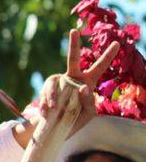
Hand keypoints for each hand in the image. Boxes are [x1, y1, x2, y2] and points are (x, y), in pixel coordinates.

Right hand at [12, 29, 120, 148]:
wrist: (54, 131)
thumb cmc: (75, 121)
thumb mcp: (88, 114)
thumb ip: (89, 101)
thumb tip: (82, 87)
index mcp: (87, 82)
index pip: (99, 67)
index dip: (108, 56)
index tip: (117, 43)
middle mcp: (72, 78)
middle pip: (73, 58)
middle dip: (73, 45)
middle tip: (73, 31)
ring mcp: (58, 83)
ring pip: (54, 80)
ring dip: (52, 95)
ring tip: (53, 108)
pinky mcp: (46, 90)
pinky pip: (45, 92)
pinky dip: (45, 103)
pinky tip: (46, 113)